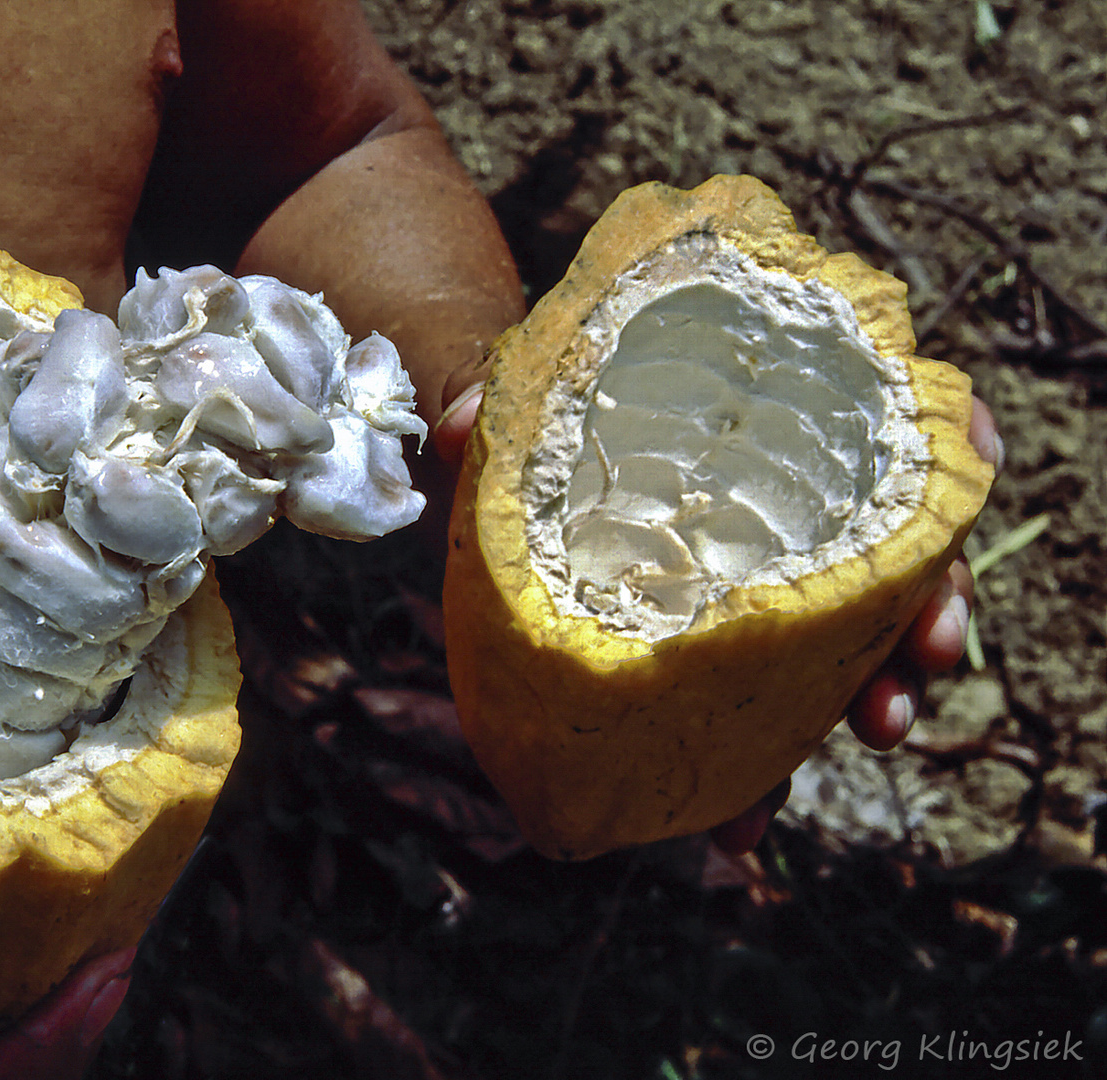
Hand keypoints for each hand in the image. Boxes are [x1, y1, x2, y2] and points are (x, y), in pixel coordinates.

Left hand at [434, 385, 1002, 856]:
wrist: (521, 446)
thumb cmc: (548, 413)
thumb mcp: (530, 396)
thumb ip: (498, 404)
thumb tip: (457, 433)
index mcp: (767, 444)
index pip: (887, 470)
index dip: (929, 524)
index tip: (936, 581)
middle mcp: (784, 513)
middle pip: (887, 574)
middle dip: (903, 648)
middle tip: (887, 714)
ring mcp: (759, 583)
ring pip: (842, 651)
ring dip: (848, 716)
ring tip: (823, 774)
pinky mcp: (717, 645)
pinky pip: (763, 707)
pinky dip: (760, 769)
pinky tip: (735, 824)